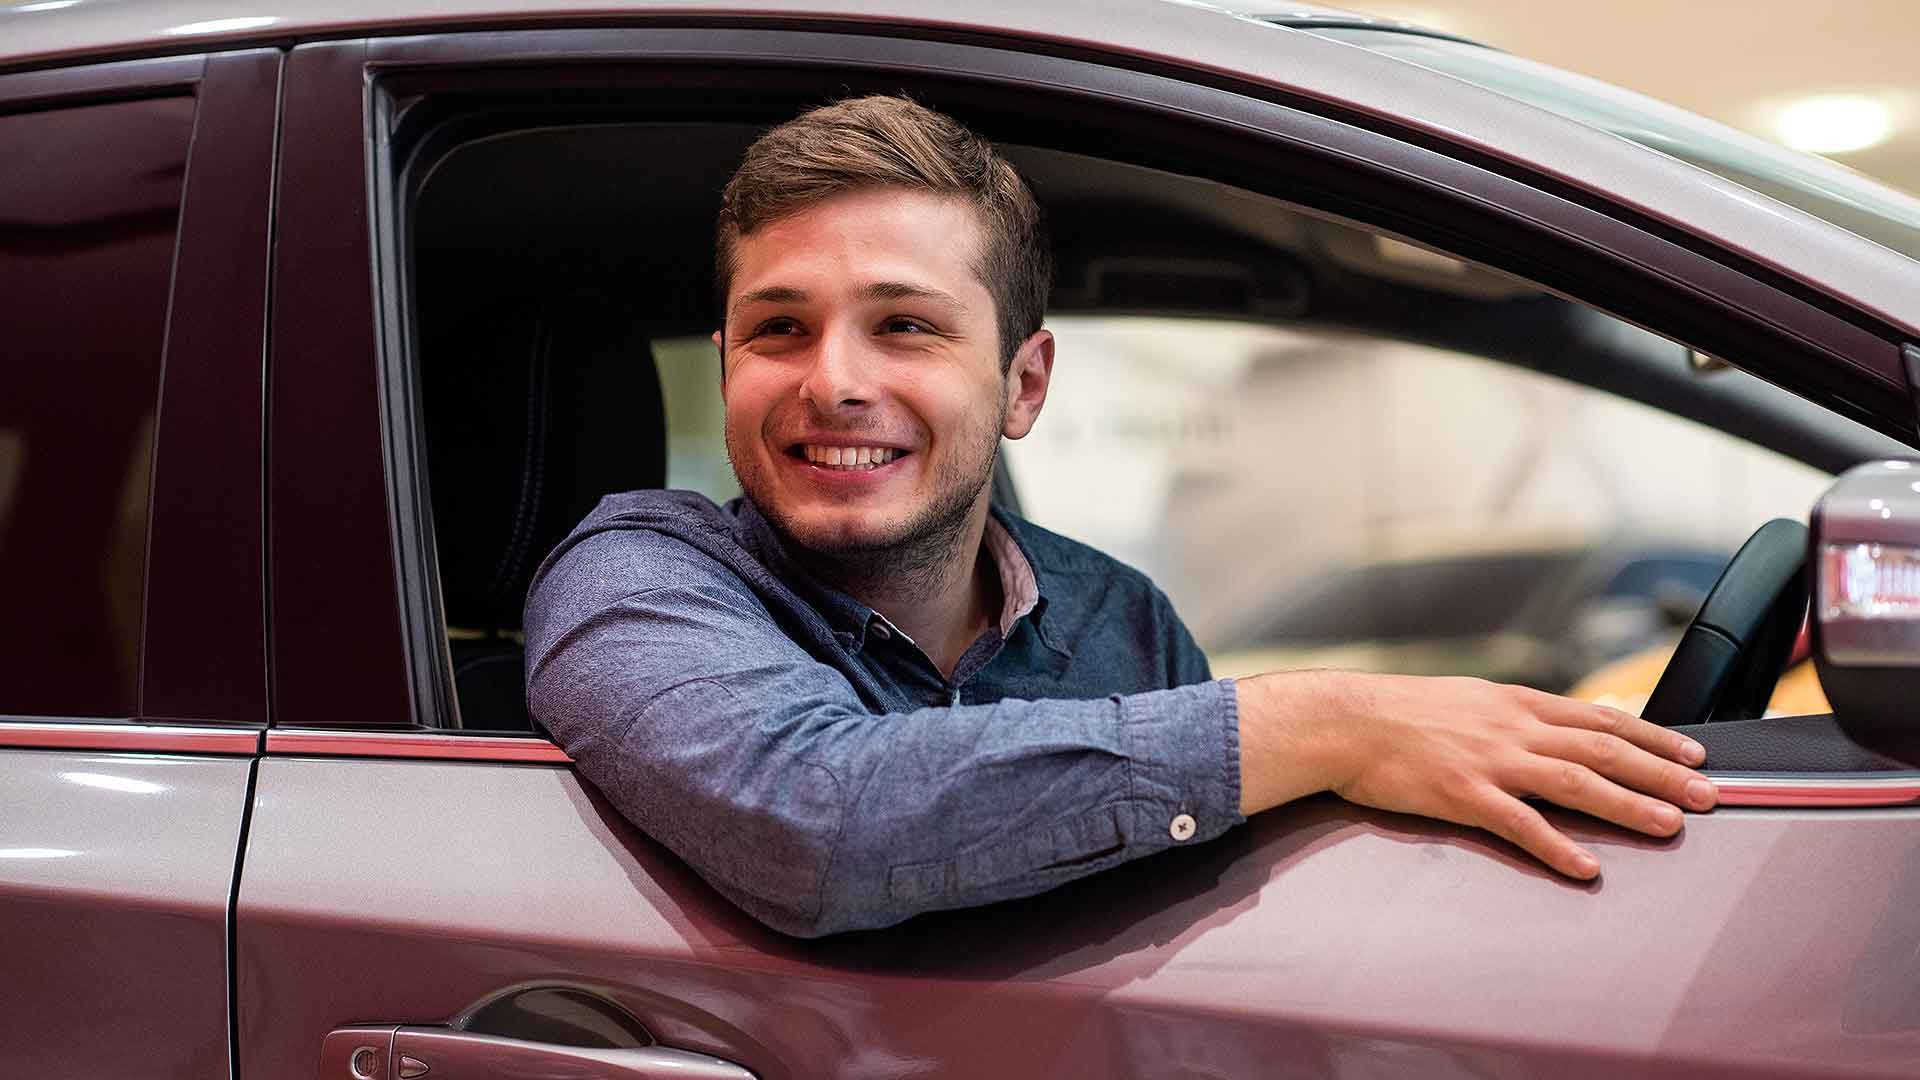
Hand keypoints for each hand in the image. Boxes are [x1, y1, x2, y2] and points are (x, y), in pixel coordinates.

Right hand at [1236, 670, 1716, 878]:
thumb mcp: (1469, 697)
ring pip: (1575, 781)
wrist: (1343, 719)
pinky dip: (1557, 846)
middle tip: (1709, 794)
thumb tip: (1564, 717)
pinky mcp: (1461, 794)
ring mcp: (1490, 760)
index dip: (1653, 736)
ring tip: (1670, 826)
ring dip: (1627, 805)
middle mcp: (1513, 727)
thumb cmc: (1398, 711)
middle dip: (1662, 772)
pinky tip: (1585, 867)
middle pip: (1603, 748)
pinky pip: (1519, 823)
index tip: (1694, 752)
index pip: (1600, 718)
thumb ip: (1520, 711)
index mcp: (1515, 703)